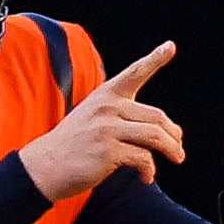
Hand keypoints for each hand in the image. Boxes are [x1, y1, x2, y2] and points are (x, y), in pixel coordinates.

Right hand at [16, 43, 183, 202]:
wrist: (45, 166)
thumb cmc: (75, 144)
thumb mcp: (93, 117)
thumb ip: (124, 117)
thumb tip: (167, 132)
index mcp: (105, 95)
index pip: (134, 73)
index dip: (155, 59)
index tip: (170, 46)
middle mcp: (107, 107)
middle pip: (156, 116)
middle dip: (173, 134)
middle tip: (178, 149)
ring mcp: (107, 129)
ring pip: (154, 136)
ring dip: (171, 149)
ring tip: (176, 158)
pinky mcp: (107, 151)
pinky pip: (143, 158)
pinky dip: (150, 170)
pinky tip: (146, 177)